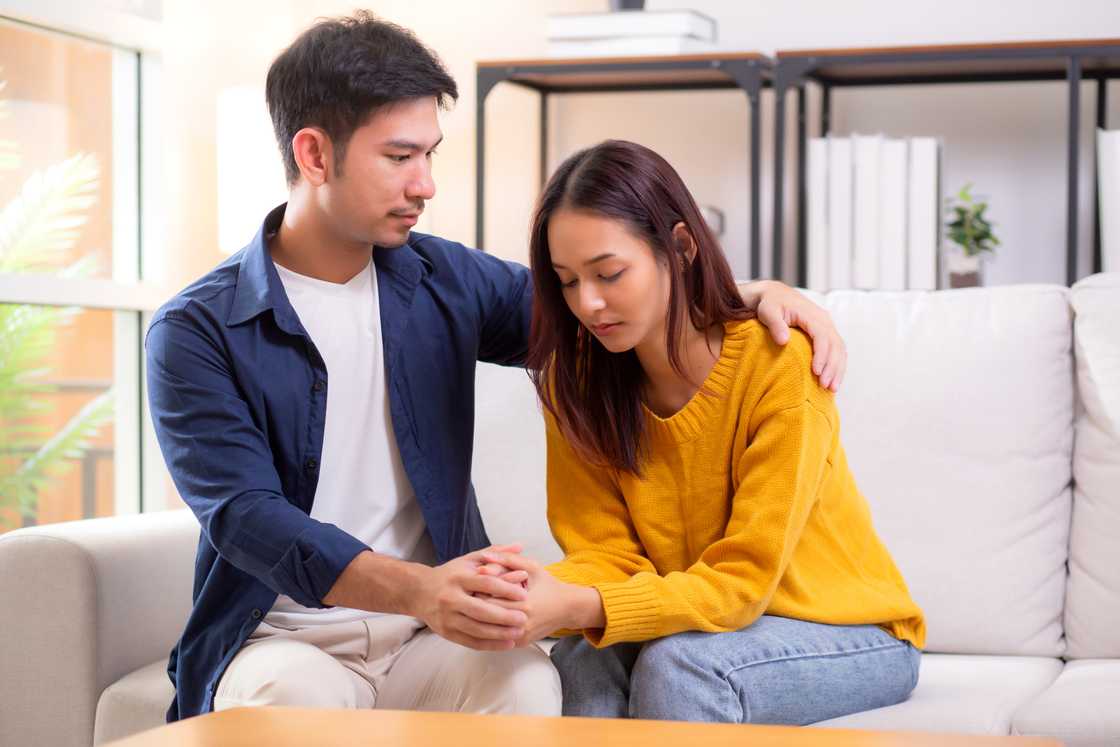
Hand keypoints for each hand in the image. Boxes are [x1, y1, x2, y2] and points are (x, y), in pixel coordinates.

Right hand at [410, 545, 530, 650]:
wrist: (419, 592)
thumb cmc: (449, 575)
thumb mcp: (469, 560)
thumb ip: (495, 554)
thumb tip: (520, 547)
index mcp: (458, 578)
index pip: (485, 583)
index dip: (506, 589)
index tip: (524, 594)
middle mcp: (451, 598)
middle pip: (481, 610)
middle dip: (504, 616)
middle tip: (524, 618)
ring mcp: (447, 617)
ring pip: (477, 629)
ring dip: (500, 633)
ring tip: (519, 632)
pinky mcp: (447, 633)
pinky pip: (471, 642)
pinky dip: (490, 645)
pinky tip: (506, 644)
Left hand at [479, 551, 603, 645]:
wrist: (568, 608)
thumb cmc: (549, 586)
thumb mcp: (532, 567)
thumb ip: (508, 559)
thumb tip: (485, 556)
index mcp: (524, 603)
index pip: (488, 599)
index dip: (477, 590)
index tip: (471, 583)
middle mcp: (522, 623)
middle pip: (486, 616)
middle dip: (475, 604)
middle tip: (468, 594)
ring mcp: (520, 636)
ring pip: (489, 630)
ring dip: (480, 618)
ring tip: (474, 606)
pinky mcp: (520, 643)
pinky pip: (497, 637)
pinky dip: (489, 628)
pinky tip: (483, 618)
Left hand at [739, 280, 846, 391]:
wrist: (775, 295)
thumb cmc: (769, 304)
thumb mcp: (768, 311)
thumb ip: (775, 325)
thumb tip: (784, 341)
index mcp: (812, 315)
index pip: (822, 336)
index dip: (822, 355)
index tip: (816, 372)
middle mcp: (824, 320)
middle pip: (835, 345)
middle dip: (832, 367)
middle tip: (826, 387)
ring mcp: (827, 326)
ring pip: (839, 349)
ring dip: (838, 369)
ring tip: (832, 389)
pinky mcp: (825, 332)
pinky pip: (836, 350)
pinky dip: (837, 365)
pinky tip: (832, 380)